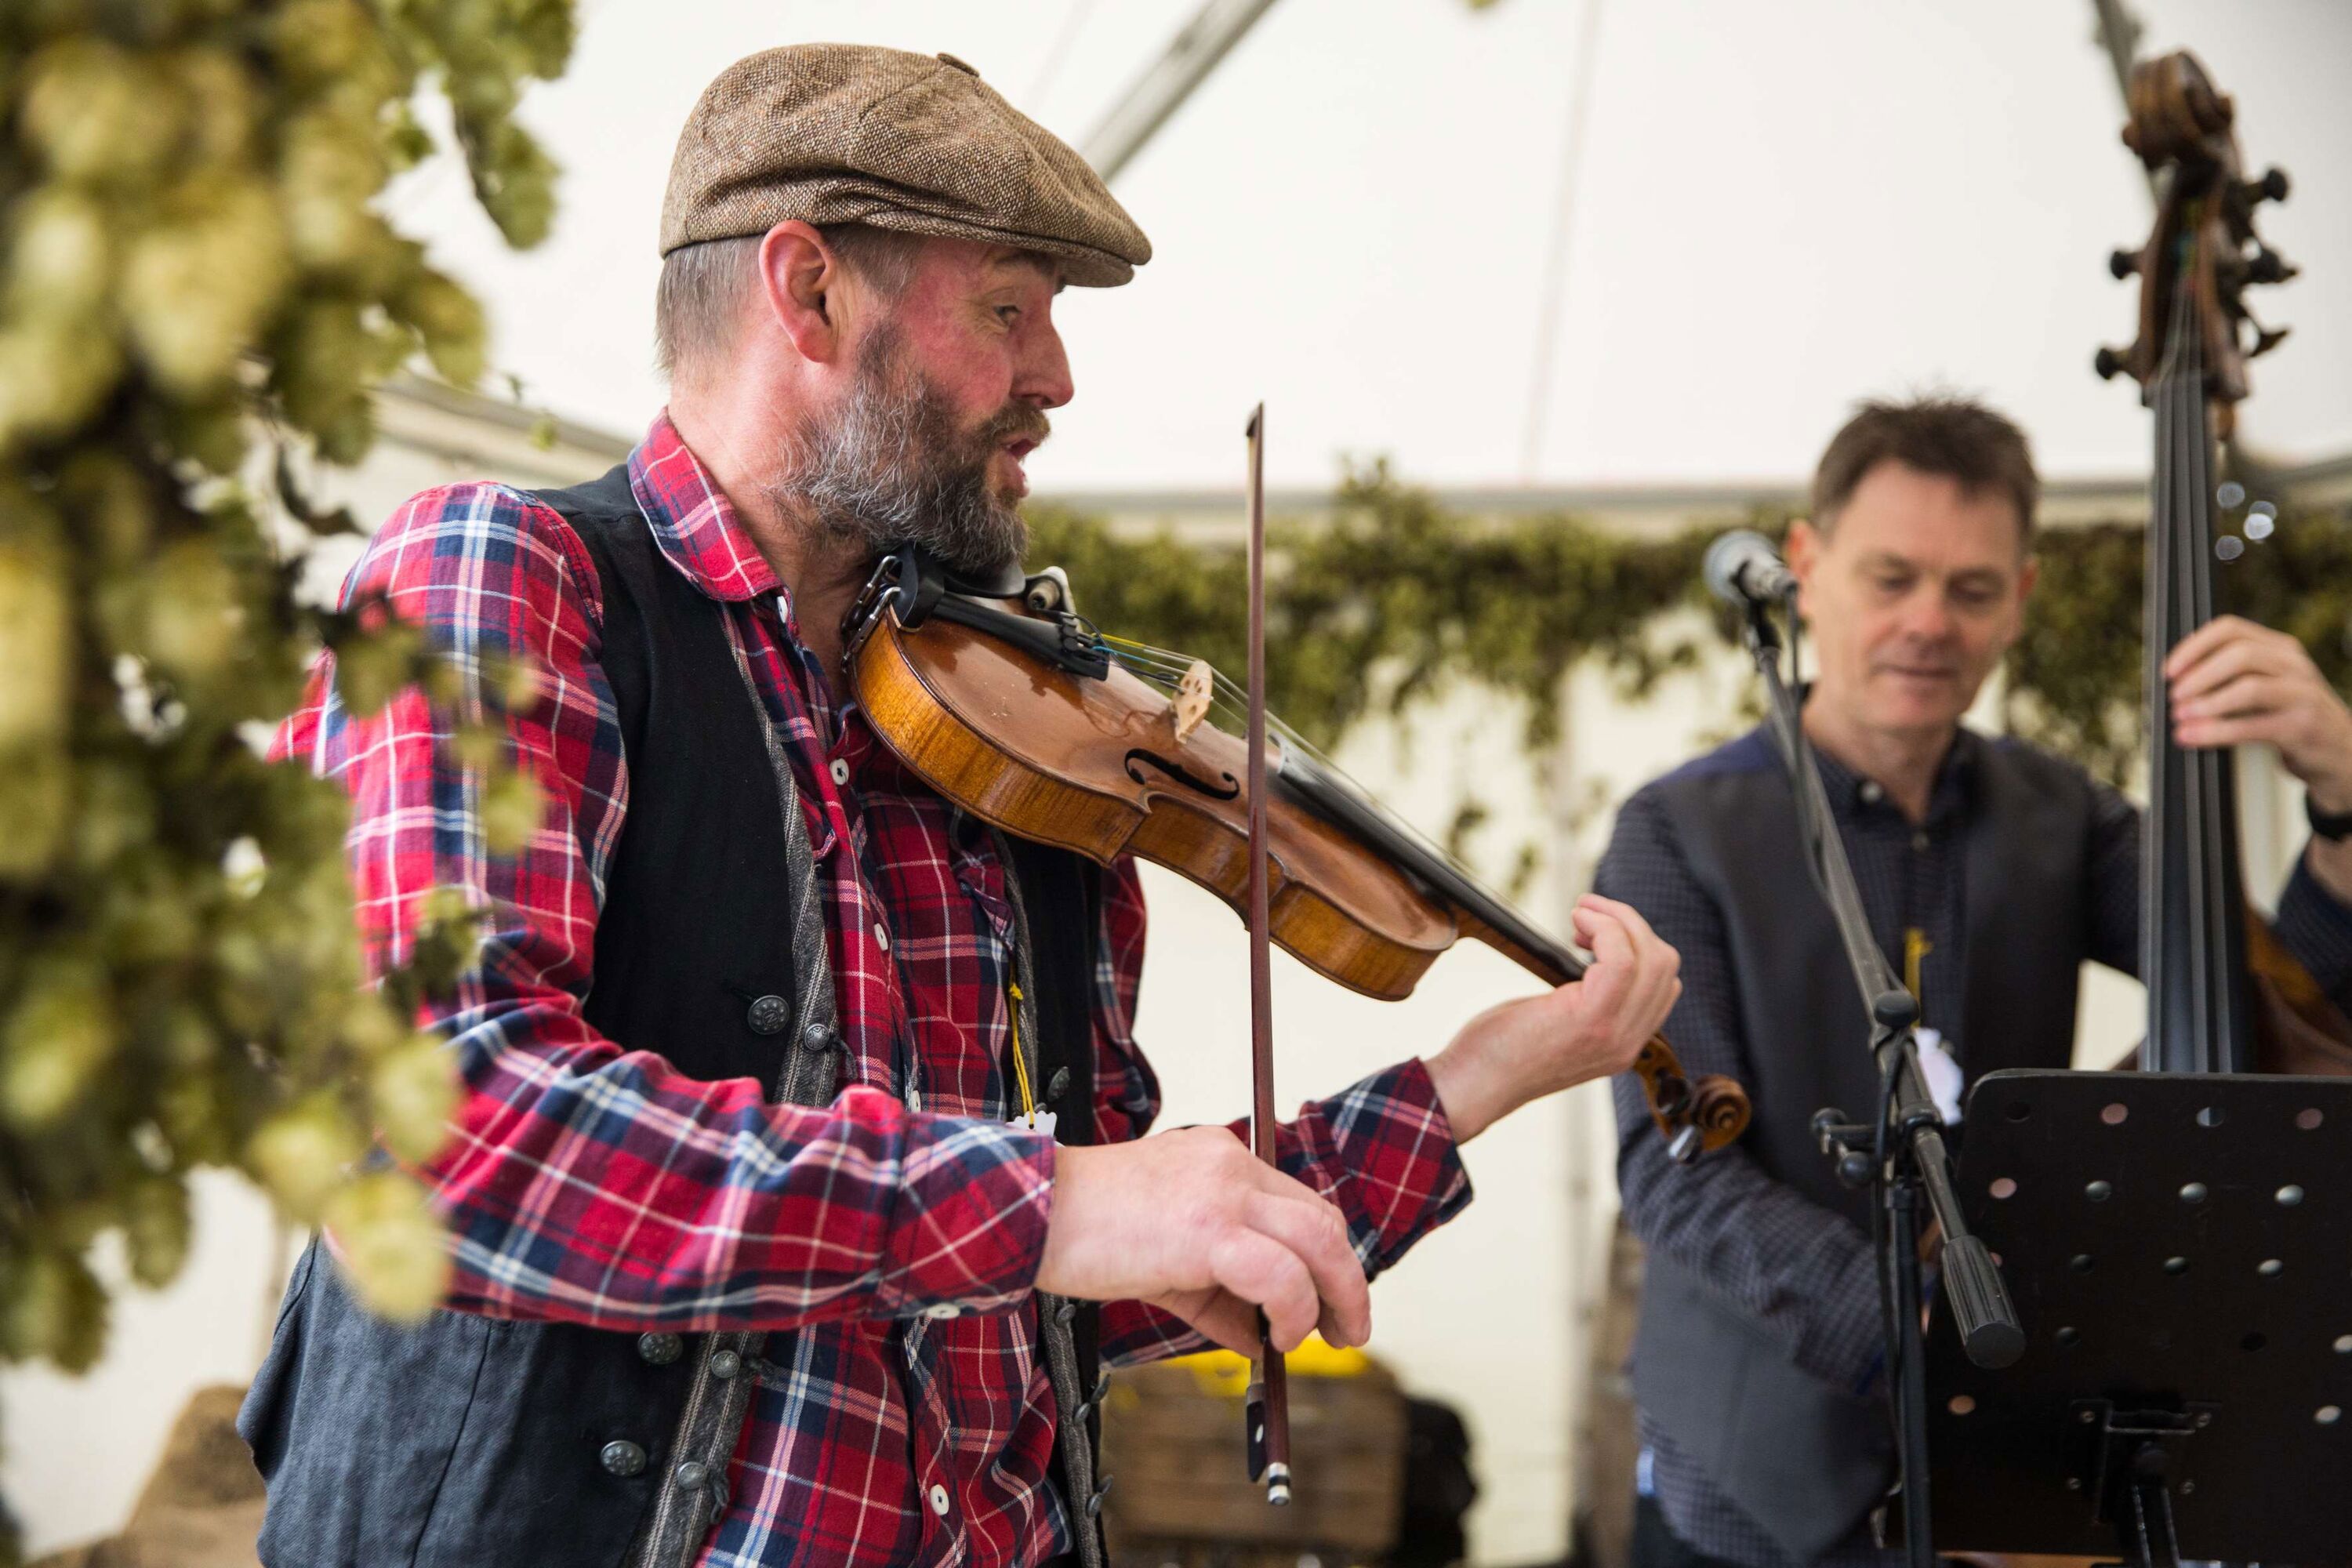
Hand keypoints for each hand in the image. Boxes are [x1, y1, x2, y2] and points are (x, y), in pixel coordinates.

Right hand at [1036, 1126, 1370, 1357]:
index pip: (1298, 1203)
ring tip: (1323, 1339)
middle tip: (1349, 1329)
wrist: (1031, 1213)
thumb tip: (1259, 1340)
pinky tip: (1279, 1338)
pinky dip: (1294, 1311)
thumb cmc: (1086, 1234)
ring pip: (1318, 1241)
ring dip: (1336, 1297)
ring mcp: (1224, 1192)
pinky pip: (1281, 1274)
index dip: (1323, 1257)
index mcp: (1221, 1157)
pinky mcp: (1210, 1229)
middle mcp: (1232, 1163)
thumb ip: (1217, 1295)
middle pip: (1322, 1218)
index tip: (1326, 1301)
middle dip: (1346, 1280)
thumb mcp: (1164, 1260)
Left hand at [1424, 894, 1683, 1143]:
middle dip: (1630, 923)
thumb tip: (1590, 955)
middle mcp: (1629, 1042)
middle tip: (1586, 913)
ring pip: (1651, 957)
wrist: (1474, 1085)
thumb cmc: (1500, 1049)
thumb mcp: (1558, 1027)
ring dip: (1617, 919)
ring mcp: (1615, 1034)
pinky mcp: (1591, 1020)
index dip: (1636, 944)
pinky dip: (1604, 927)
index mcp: (1623, 1042)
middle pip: (1665, 964)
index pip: (1664, 982)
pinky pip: (1621, 959)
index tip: (1592, 933)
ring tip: (1581, 913)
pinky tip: (1578, 923)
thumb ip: (1587, 1003)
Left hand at [2168, 615, 2351, 811]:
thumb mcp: (2269, 686)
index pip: (2231, 629)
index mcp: (2281, 648)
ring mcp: (2302, 694)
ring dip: (2206, 703)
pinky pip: (2252, 726)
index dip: (2193, 646)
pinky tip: (2192, 737)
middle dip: (2198, 675)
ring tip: (2181, 716)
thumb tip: (2176, 680)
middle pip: (2238, 654)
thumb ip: (2234, 675)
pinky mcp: (2302, 726)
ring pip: (2247, 687)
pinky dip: (2215, 732)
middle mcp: (2294, 665)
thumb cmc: (2291, 719)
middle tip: (2174, 695)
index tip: (2169, 670)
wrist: (2340, 754)